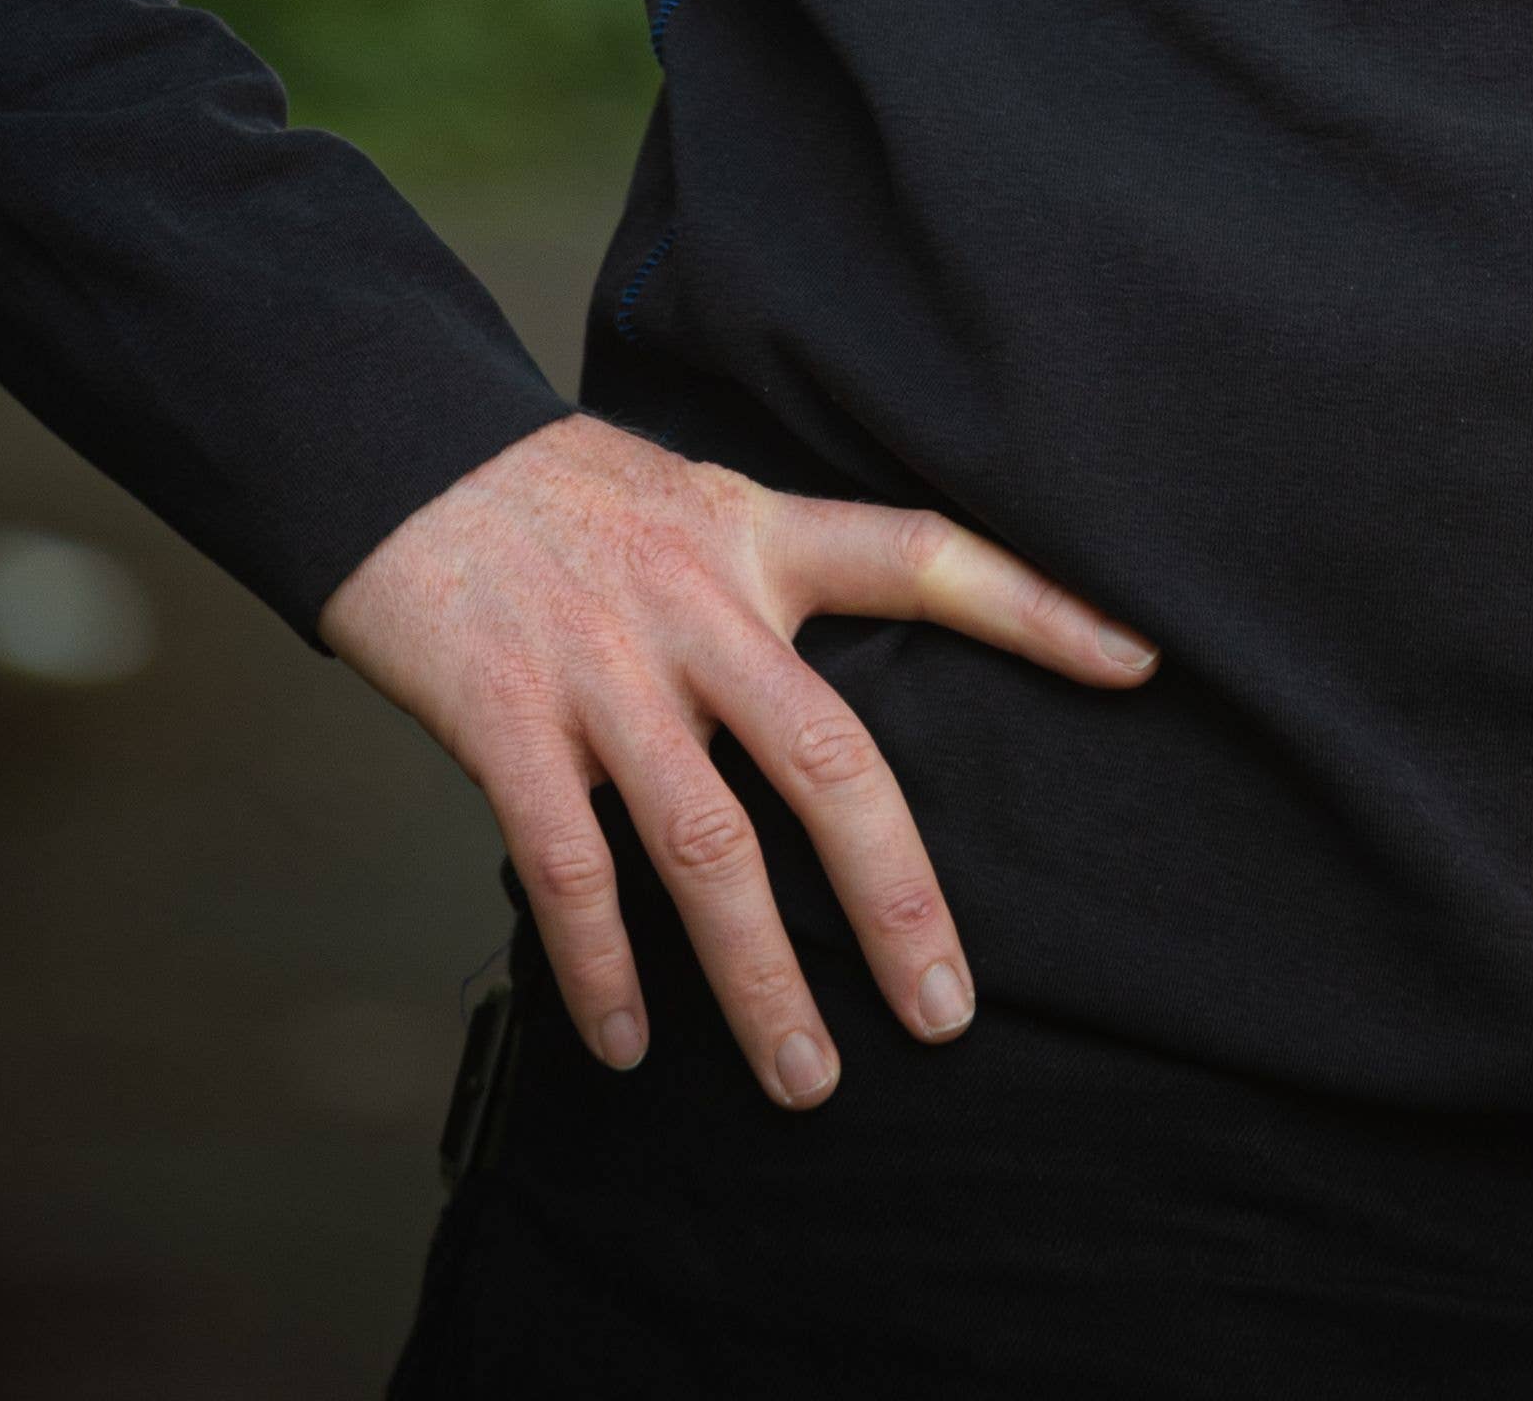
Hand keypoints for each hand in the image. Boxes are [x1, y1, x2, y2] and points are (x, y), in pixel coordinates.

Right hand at [319, 411, 1156, 1105]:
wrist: (395, 453)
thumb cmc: (557, 497)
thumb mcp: (690, 502)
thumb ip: (764, 585)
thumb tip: (836, 703)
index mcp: (755, 538)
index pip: (922, 554)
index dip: (1034, 603)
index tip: (1136, 661)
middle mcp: (696, 604)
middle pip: (831, 760)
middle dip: (896, 901)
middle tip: (946, 1015)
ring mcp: (603, 668)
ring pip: (708, 847)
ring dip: (759, 980)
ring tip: (804, 1079)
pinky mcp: (505, 722)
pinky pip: (571, 871)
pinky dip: (605, 970)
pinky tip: (631, 1043)